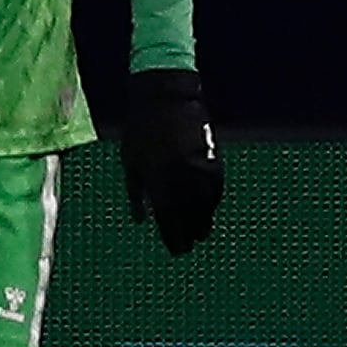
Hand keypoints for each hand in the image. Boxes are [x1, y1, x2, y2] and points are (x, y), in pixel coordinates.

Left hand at [121, 68, 223, 253]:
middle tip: (188, 247)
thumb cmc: (141, 130)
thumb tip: (141, 221)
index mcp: (156, 178)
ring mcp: (197, 165)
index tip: (177, 250)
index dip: (173, 236)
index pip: (168, 217)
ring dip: (204, 220)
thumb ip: (137, 193)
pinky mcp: (211, 154)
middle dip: (189, 233)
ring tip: (203, 234)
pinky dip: (214, 200)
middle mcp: (178, 176)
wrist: (165, 97)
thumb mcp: (130, 162)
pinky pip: (216, 185)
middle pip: (188, 214)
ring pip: (205, 202)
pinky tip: (211, 208)